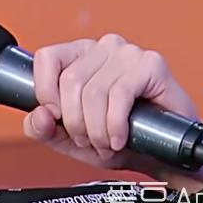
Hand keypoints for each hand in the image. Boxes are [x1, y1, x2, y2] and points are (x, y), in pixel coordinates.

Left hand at [23, 34, 200, 177]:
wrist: (165, 155)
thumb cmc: (122, 140)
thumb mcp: (70, 140)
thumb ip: (43, 129)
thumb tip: (37, 116)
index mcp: (79, 56)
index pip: (47, 58)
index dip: (45, 93)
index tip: (57, 118)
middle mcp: (102, 48)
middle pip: (70, 81)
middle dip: (74, 122)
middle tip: (87, 140)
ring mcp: (128, 53)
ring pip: (93, 91)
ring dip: (96, 128)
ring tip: (105, 143)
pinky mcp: (151, 64)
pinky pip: (119, 94)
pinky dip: (114, 124)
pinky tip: (119, 137)